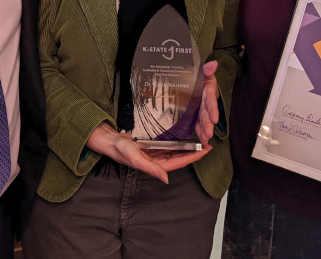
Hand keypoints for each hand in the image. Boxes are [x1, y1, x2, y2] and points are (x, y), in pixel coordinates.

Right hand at [87, 123, 212, 183]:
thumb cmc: (121, 150)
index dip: (193, 156)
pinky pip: (168, 147)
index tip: (206, 150)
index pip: (180, 162)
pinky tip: (183, 140)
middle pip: (181, 157)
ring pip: (176, 152)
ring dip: (188, 148)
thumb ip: (150, 168)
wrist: (111, 141)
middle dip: (195, 152)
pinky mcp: (152, 148)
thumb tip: (166, 179)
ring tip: (200, 142)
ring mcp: (155, 155)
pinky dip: (177, 144)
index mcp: (156, 165)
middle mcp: (158, 161)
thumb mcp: (135, 158)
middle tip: (209, 144)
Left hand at [195, 60, 219, 144]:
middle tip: (209, 134)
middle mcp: (205, 100)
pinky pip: (197, 121)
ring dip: (205, 129)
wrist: (192, 76)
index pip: (210, 100)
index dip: (212, 110)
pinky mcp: (195, 111)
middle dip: (208, 124)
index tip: (215, 119)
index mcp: (207, 90)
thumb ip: (206, 69)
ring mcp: (201, 107)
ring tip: (206, 140)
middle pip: (207, 113)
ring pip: (203, 119)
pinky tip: (201, 140)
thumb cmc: (198, 74)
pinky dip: (199, 130)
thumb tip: (214, 64)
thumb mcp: (201, 70)